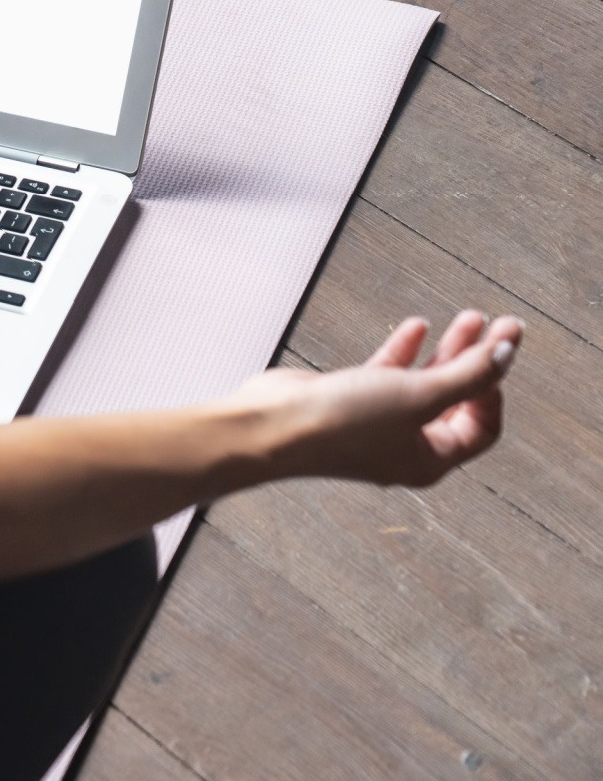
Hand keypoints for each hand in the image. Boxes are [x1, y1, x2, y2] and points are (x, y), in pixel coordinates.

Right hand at [229, 310, 522, 488]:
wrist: (271, 425)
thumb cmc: (341, 424)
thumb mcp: (419, 397)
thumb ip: (468, 374)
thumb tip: (508, 351)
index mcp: (427, 461)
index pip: (481, 427)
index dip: (495, 387)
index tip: (499, 350)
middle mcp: (404, 446)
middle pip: (458, 402)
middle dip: (479, 362)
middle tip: (499, 326)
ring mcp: (376, 423)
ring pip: (425, 384)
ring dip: (448, 351)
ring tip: (467, 319)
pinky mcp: (349, 400)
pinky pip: (389, 374)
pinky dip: (405, 351)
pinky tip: (416, 327)